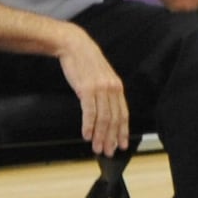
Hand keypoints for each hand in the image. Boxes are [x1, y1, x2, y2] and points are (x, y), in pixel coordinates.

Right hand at [57, 26, 129, 154]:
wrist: (75, 45)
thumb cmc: (86, 62)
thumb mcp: (102, 76)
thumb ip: (106, 92)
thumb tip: (105, 112)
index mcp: (117, 86)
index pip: (123, 114)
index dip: (123, 131)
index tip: (122, 144)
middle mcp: (112, 88)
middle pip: (114, 119)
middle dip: (112, 138)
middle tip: (109, 152)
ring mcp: (100, 89)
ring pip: (104, 118)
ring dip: (100, 136)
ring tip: (97, 148)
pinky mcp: (87, 89)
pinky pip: (90, 112)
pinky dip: (89, 126)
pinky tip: (87, 135)